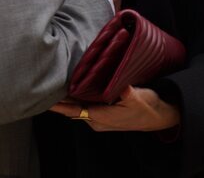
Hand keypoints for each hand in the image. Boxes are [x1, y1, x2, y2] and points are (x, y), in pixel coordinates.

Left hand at [49, 86, 179, 131]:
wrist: (158, 117)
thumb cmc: (148, 108)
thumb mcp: (139, 97)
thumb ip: (127, 91)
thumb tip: (119, 84)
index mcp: (101, 117)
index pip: (74, 110)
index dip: (59, 104)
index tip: (46, 98)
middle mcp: (96, 120)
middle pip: (71, 109)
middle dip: (58, 99)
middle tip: (44, 83)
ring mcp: (99, 118)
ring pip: (77, 107)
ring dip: (67, 97)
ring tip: (54, 83)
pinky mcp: (103, 113)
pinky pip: (84, 105)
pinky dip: (76, 97)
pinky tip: (72, 87)